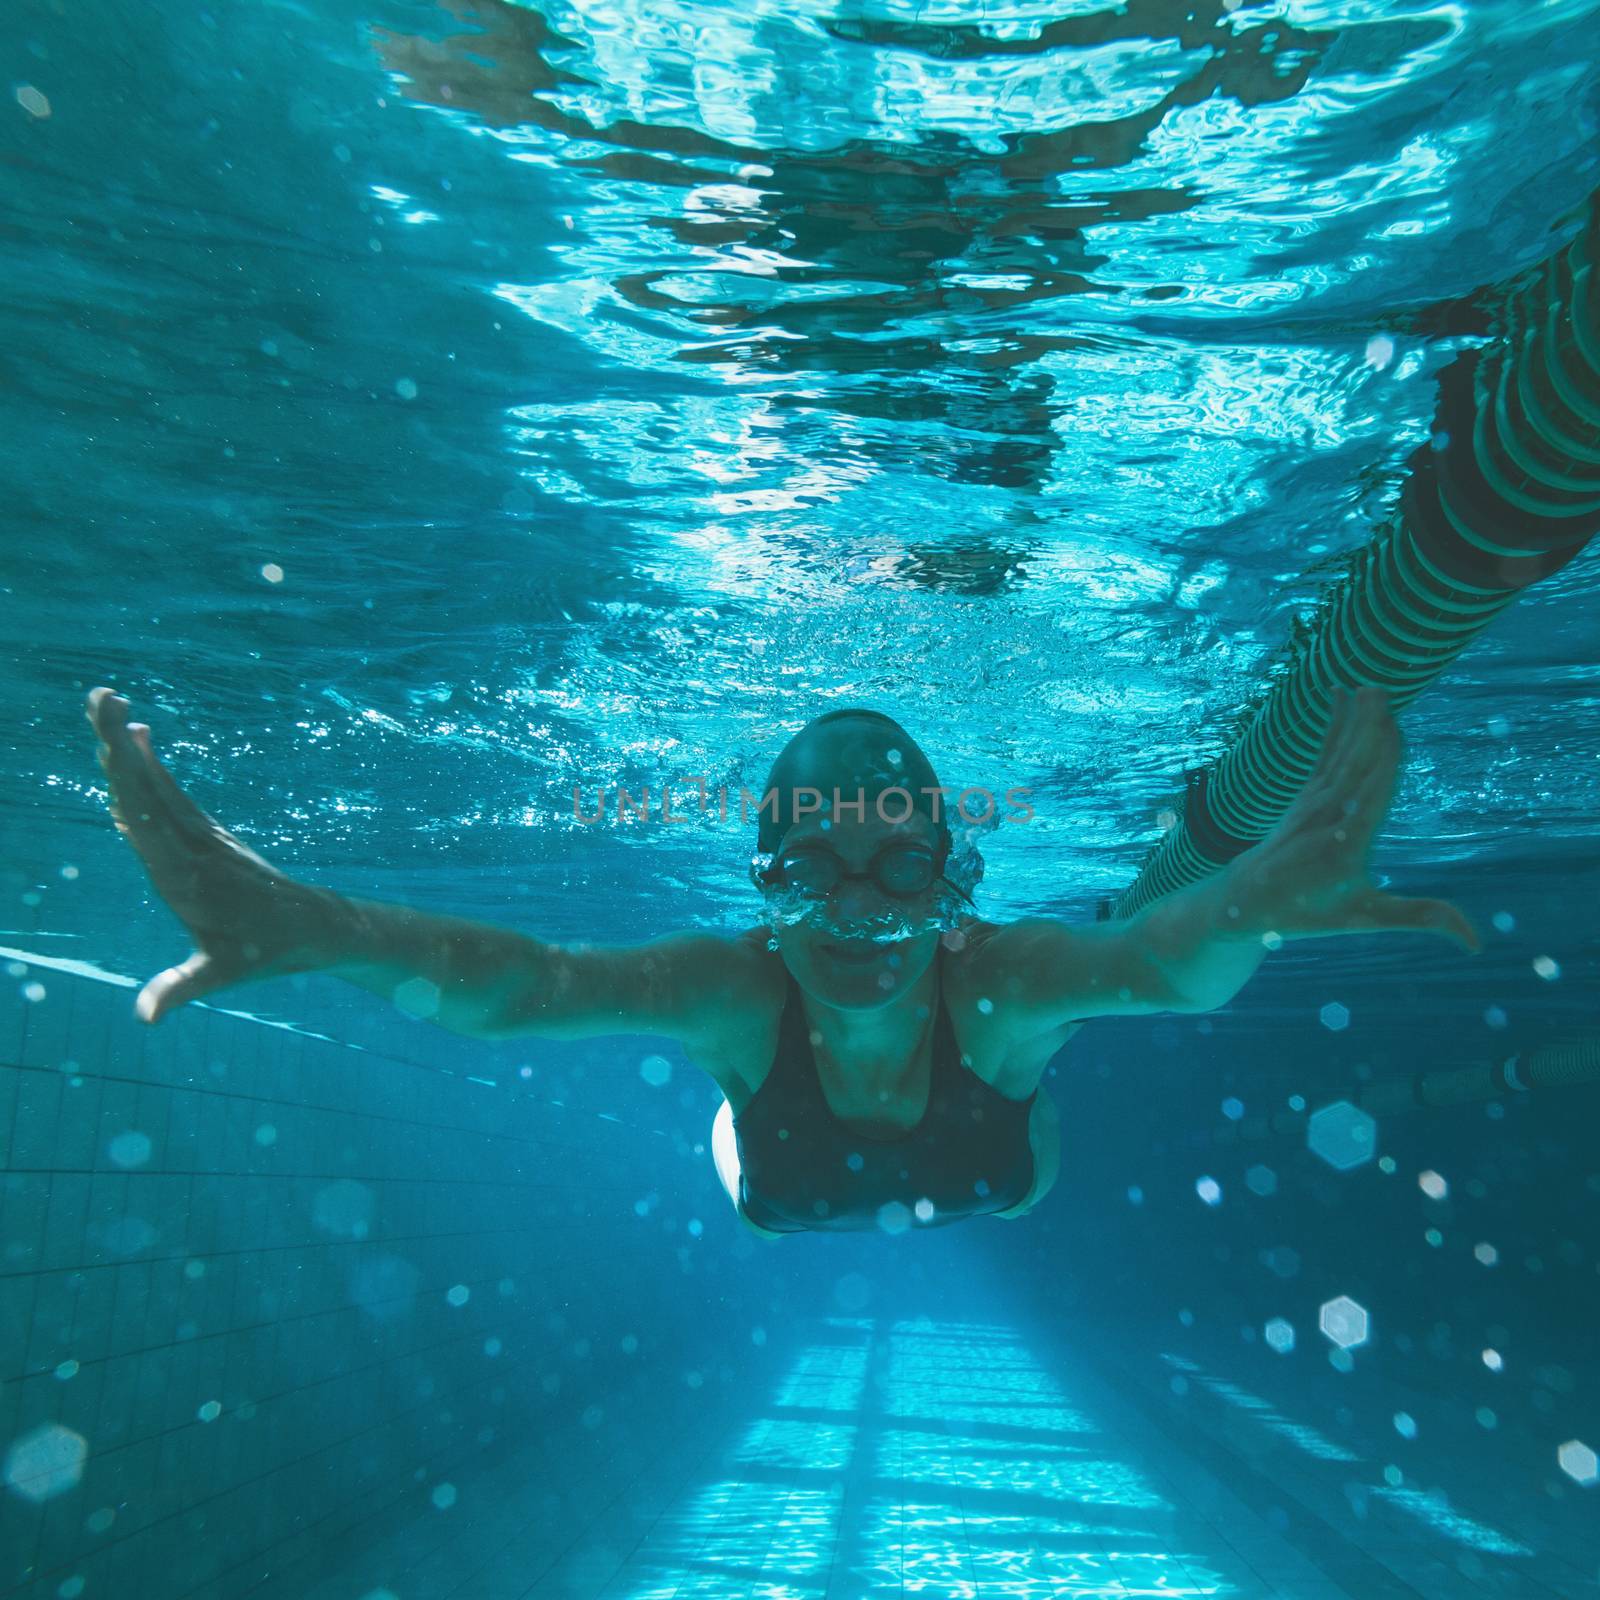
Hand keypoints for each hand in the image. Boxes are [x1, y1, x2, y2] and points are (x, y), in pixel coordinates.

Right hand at [86, 688, 337, 1021]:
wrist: (318, 928)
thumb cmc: (269, 951)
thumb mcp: (222, 973)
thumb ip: (180, 989)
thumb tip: (145, 1017)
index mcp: (185, 873)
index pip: (148, 817)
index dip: (130, 777)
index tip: (113, 739)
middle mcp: (191, 847)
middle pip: (150, 788)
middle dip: (121, 745)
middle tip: (101, 695)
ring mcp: (202, 838)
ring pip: (160, 787)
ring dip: (132, 750)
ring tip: (109, 708)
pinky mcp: (209, 837)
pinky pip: (173, 797)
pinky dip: (151, 770)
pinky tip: (139, 742)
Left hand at [1222, 687, 1479, 951]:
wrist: (1245, 900)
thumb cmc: (1307, 913)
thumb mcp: (1364, 919)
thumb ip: (1420, 918)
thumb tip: (1477, 943)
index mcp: (1345, 844)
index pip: (1369, 796)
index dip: (1383, 761)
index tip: (1394, 728)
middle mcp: (1325, 817)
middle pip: (1353, 765)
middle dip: (1367, 729)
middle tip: (1380, 690)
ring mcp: (1312, 802)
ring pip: (1339, 754)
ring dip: (1354, 719)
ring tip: (1369, 686)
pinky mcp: (1305, 794)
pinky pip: (1322, 753)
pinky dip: (1331, 723)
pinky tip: (1338, 692)